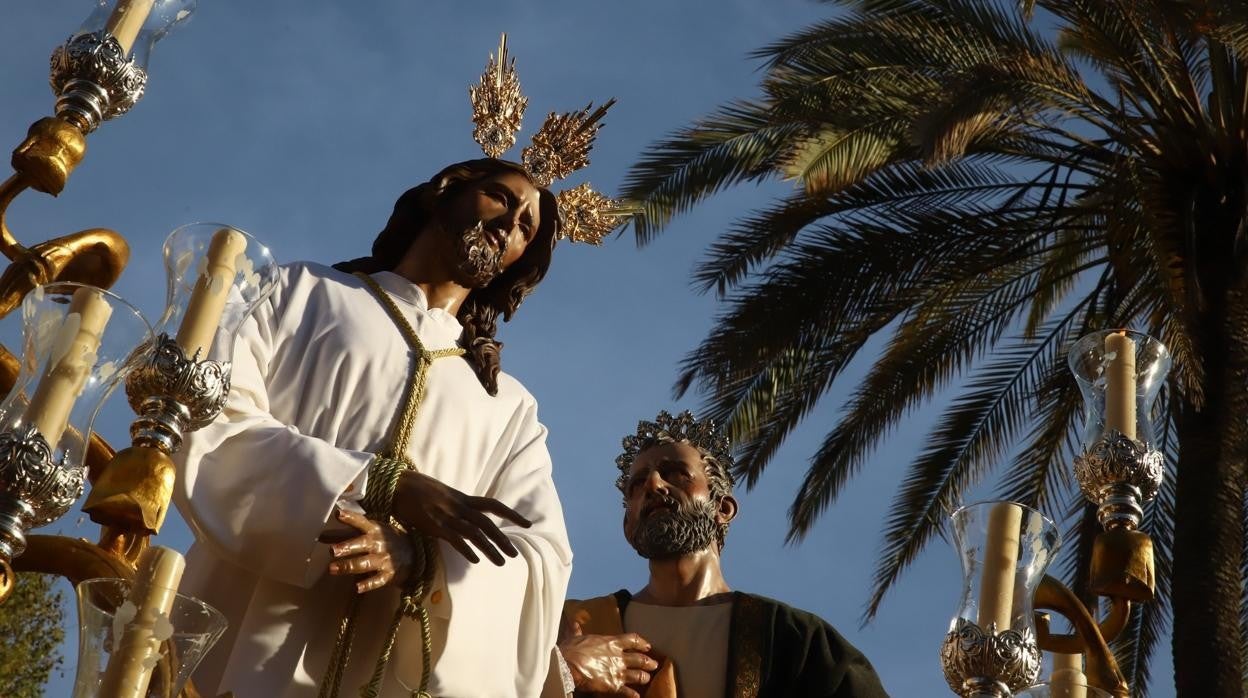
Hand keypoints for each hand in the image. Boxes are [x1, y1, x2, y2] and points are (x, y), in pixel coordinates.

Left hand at [326, 508, 411, 592]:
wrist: (414, 554)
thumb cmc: (385, 540)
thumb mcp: (369, 532)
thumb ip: (344, 534)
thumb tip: (320, 536)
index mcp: (373, 529)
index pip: (360, 522)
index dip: (350, 518)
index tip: (338, 514)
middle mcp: (377, 543)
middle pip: (360, 544)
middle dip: (347, 547)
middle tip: (332, 551)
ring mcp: (383, 559)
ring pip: (364, 563)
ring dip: (349, 566)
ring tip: (332, 569)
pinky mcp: (388, 575)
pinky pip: (377, 580)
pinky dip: (368, 584)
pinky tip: (357, 587)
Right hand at [392, 471, 531, 565]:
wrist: (397, 484)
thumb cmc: (417, 489)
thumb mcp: (443, 495)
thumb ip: (456, 505)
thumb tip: (466, 515)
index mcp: (463, 498)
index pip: (494, 505)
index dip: (512, 514)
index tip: (527, 524)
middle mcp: (459, 506)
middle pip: (488, 524)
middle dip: (503, 539)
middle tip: (515, 554)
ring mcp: (447, 516)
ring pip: (475, 533)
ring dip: (490, 549)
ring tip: (501, 562)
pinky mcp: (434, 525)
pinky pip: (454, 539)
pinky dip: (466, 549)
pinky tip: (476, 561)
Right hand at [559, 621, 656, 697]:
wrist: (567, 665)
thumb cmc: (572, 649)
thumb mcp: (576, 637)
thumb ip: (578, 631)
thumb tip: (573, 623)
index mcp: (612, 642)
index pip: (632, 640)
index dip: (642, 643)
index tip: (647, 646)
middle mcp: (618, 657)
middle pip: (640, 659)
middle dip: (649, 662)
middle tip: (654, 664)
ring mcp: (618, 672)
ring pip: (637, 675)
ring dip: (644, 677)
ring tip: (647, 679)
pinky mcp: (613, 685)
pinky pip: (627, 691)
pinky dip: (632, 694)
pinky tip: (637, 696)